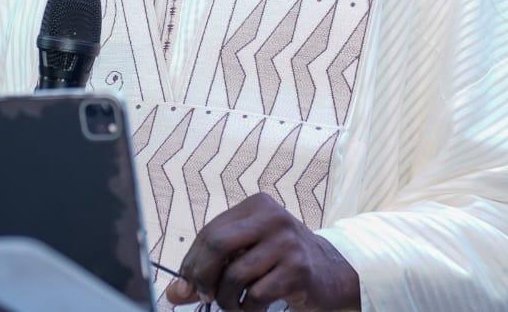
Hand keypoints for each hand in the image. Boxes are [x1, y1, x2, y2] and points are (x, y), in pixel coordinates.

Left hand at [164, 192, 359, 309]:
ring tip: (234, 305)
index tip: (187, 286)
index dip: (192, 263)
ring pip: (235, 275)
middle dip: (202, 277)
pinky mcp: (298, 269)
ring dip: (227, 300)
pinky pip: (257, 295)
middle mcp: (272, 218)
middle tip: (205, 296)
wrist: (333, 272)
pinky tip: (253, 309)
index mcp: (255, 206)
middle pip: (217, 245)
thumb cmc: (281, 261)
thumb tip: (174, 293)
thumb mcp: (247, 255)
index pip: (210, 233)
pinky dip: (248, 309)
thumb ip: (211, 269)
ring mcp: (287, 242)